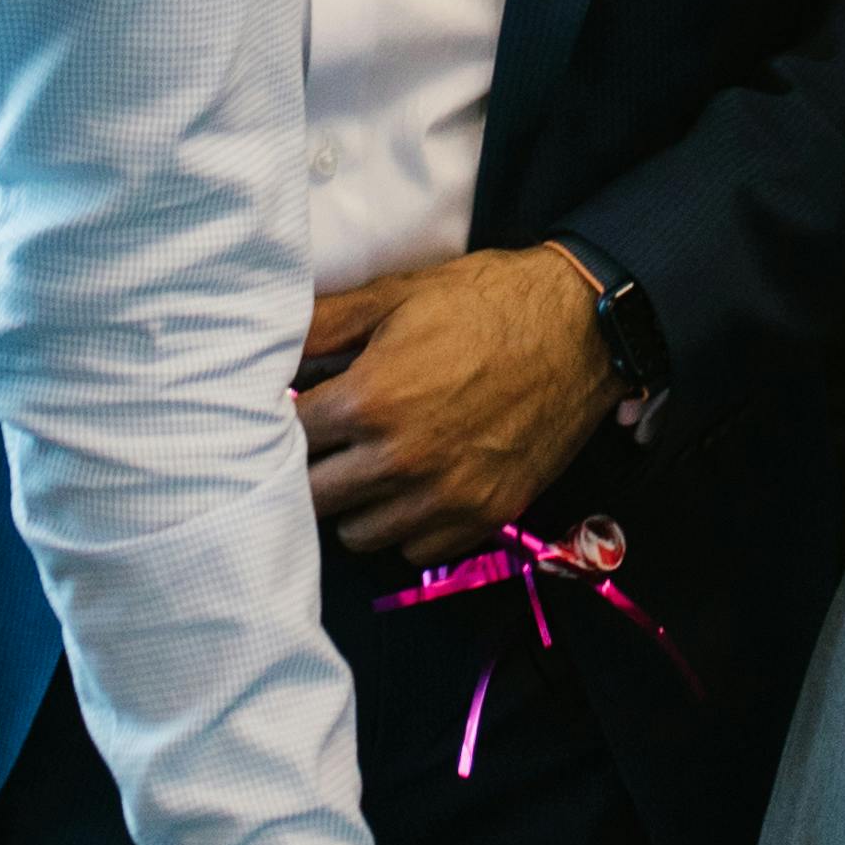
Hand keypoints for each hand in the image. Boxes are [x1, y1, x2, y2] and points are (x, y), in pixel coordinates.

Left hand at [292, 247, 611, 559]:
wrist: (579, 328)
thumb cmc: (483, 302)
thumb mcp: (395, 295)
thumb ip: (323, 324)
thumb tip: (265, 345)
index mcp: (369, 400)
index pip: (290, 437)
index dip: (289, 421)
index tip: (299, 412)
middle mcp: (400, 460)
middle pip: (314, 497)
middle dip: (312, 468)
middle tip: (328, 443)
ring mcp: (444, 496)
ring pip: (358, 533)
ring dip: (355, 503)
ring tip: (369, 464)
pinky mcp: (482, 516)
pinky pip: (414, 549)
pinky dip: (406, 525)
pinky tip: (414, 485)